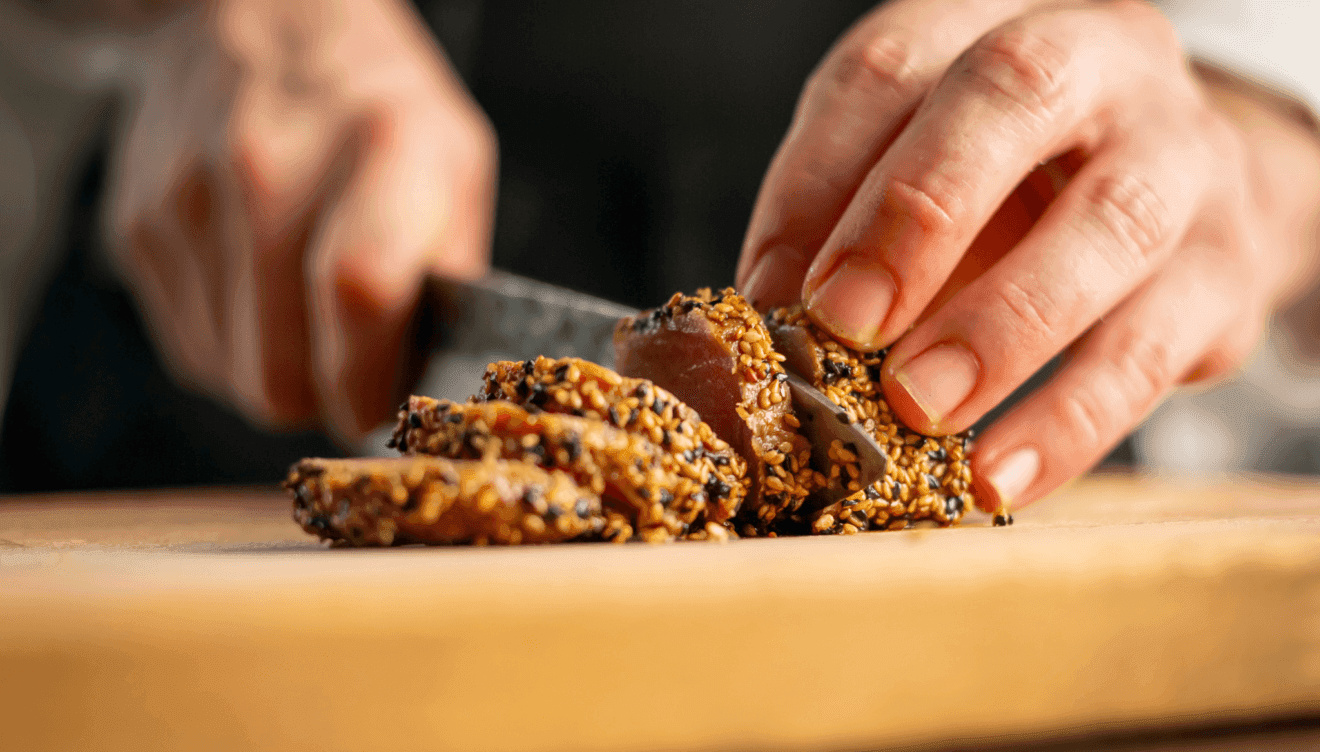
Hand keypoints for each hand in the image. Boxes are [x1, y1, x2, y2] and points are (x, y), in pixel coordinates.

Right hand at [109, 0, 494, 438]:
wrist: (263, 21)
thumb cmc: (379, 111)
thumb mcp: (456, 168)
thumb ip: (452, 278)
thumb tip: (432, 386)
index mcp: (381, 148)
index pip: (360, 292)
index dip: (367, 378)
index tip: (380, 405)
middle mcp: (272, 165)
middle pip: (279, 368)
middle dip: (322, 397)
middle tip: (351, 371)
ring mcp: (190, 193)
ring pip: (231, 375)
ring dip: (277, 372)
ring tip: (308, 312)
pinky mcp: (138, 221)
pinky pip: (190, 347)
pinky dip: (234, 345)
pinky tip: (261, 287)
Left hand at [737, 0, 1319, 511]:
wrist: (1176, 198)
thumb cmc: (1006, 186)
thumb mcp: (910, 174)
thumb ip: (836, 221)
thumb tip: (769, 315)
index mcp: (986, 29)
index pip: (890, 70)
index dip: (823, 180)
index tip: (780, 290)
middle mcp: (1098, 64)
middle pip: (1012, 95)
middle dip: (921, 211)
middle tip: (850, 322)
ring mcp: (1179, 159)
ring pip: (1107, 224)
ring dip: (1002, 328)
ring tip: (920, 410)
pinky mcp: (1223, 270)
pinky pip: (1152, 349)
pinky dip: (1068, 423)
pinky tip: (997, 477)